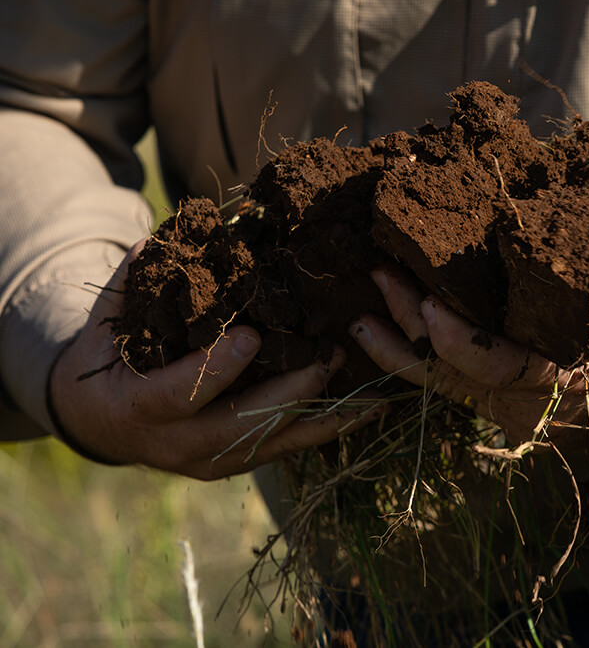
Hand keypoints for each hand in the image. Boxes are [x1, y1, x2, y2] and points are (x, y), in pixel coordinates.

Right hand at [49, 241, 380, 479]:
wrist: (100, 421)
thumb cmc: (108, 361)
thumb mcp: (109, 322)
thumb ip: (131, 282)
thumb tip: (162, 238)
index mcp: (140, 407)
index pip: (182, 391)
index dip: (217, 367)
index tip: (253, 335)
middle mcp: (179, 444)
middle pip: (246, 423)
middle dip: (293, 390)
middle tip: (331, 354)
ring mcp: (212, 461)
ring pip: (277, 442)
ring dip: (327, 416)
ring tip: (375, 393)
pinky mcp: (238, 463)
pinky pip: (288, 448)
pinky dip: (328, 429)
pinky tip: (368, 410)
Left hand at [348, 267, 588, 446]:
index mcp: (562, 372)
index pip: (507, 367)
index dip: (465, 344)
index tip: (432, 308)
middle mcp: (521, 388)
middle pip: (459, 368)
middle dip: (416, 325)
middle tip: (385, 276)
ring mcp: (490, 389)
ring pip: (436, 372)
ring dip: (395, 336)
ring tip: (363, 295)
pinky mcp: (468, 383)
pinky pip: (425, 376)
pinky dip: (393, 354)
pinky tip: (362, 326)